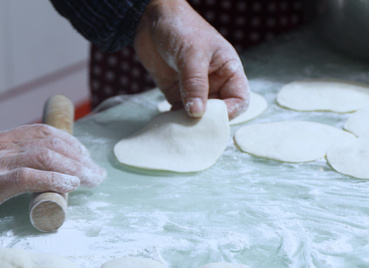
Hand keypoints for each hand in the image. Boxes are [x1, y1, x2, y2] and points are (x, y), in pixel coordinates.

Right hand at [0, 126, 105, 219]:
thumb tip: (12, 165)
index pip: (41, 132)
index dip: (67, 143)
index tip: (82, 156)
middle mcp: (3, 146)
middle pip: (50, 142)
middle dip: (78, 157)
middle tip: (95, 172)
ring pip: (45, 155)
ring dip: (73, 168)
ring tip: (90, 179)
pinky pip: (28, 176)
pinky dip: (52, 179)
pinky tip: (69, 185)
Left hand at [134, 0, 249, 118]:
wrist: (150, 18)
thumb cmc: (180, 27)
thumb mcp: (191, 55)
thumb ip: (195, 85)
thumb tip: (198, 113)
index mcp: (228, 70)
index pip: (238, 100)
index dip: (228, 112)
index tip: (210, 117)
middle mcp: (214, 82)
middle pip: (218, 111)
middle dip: (207, 121)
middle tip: (191, 127)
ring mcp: (194, 89)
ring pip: (197, 115)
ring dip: (188, 123)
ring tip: (177, 127)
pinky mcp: (176, 92)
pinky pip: (178, 112)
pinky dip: (174, 119)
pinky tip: (167, 122)